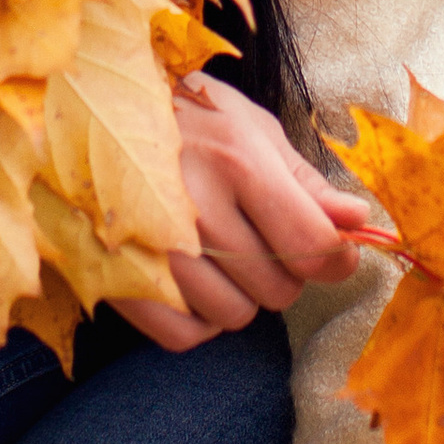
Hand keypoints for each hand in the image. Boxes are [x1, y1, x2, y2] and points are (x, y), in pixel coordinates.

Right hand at [115, 77, 382, 351]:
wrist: (85, 108)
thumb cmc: (182, 115)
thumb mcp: (250, 128)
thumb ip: (306, 181)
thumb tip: (358, 220)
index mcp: (236, 160)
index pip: (310, 245)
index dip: (336, 259)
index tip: (336, 254)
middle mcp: (197, 208)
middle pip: (277, 289)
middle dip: (281, 271)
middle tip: (255, 235)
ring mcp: (156, 248)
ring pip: (234, 316)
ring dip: (238, 294)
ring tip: (217, 251)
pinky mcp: (123, 279)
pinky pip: (186, 334)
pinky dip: (197, 318)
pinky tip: (191, 280)